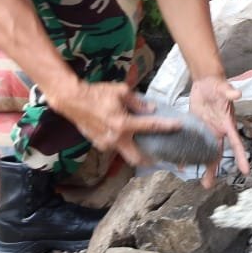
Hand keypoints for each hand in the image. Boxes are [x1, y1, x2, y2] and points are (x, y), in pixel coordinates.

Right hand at [45, 81, 181, 163]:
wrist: (72, 100)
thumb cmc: (97, 93)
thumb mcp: (120, 91)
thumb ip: (137, 102)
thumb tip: (150, 110)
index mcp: (123, 124)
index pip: (150, 127)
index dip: (167, 126)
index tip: (179, 126)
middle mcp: (116, 138)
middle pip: (137, 159)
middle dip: (150, 161)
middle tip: (160, 156)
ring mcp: (106, 144)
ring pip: (125, 152)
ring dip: (134, 148)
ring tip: (141, 141)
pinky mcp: (98, 144)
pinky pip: (114, 146)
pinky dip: (121, 142)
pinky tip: (123, 134)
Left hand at [188, 74, 248, 184]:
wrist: (205, 82)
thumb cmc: (217, 85)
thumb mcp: (223, 88)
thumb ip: (229, 92)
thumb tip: (238, 94)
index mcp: (227, 125)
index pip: (236, 144)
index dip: (240, 157)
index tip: (245, 171)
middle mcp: (218, 132)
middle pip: (217, 154)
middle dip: (214, 170)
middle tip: (208, 185)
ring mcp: (207, 132)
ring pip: (205, 153)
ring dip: (202, 167)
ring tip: (200, 182)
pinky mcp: (195, 129)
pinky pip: (192, 144)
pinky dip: (187, 153)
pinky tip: (180, 163)